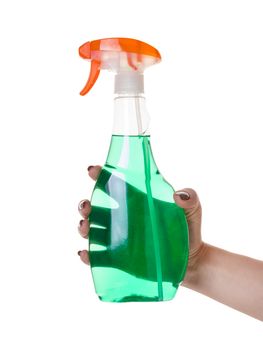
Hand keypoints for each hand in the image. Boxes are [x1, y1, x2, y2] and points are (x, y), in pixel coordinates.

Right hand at [77, 165, 204, 282]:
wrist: (192, 262)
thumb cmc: (189, 230)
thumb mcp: (193, 210)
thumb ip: (189, 198)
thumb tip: (178, 195)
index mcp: (136, 201)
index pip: (114, 184)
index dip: (100, 175)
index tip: (93, 170)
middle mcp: (123, 218)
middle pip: (95, 208)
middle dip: (85, 205)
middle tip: (86, 206)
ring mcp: (119, 239)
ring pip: (92, 230)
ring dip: (83, 227)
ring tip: (85, 227)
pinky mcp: (119, 260)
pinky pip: (98, 257)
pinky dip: (88, 255)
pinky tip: (85, 253)